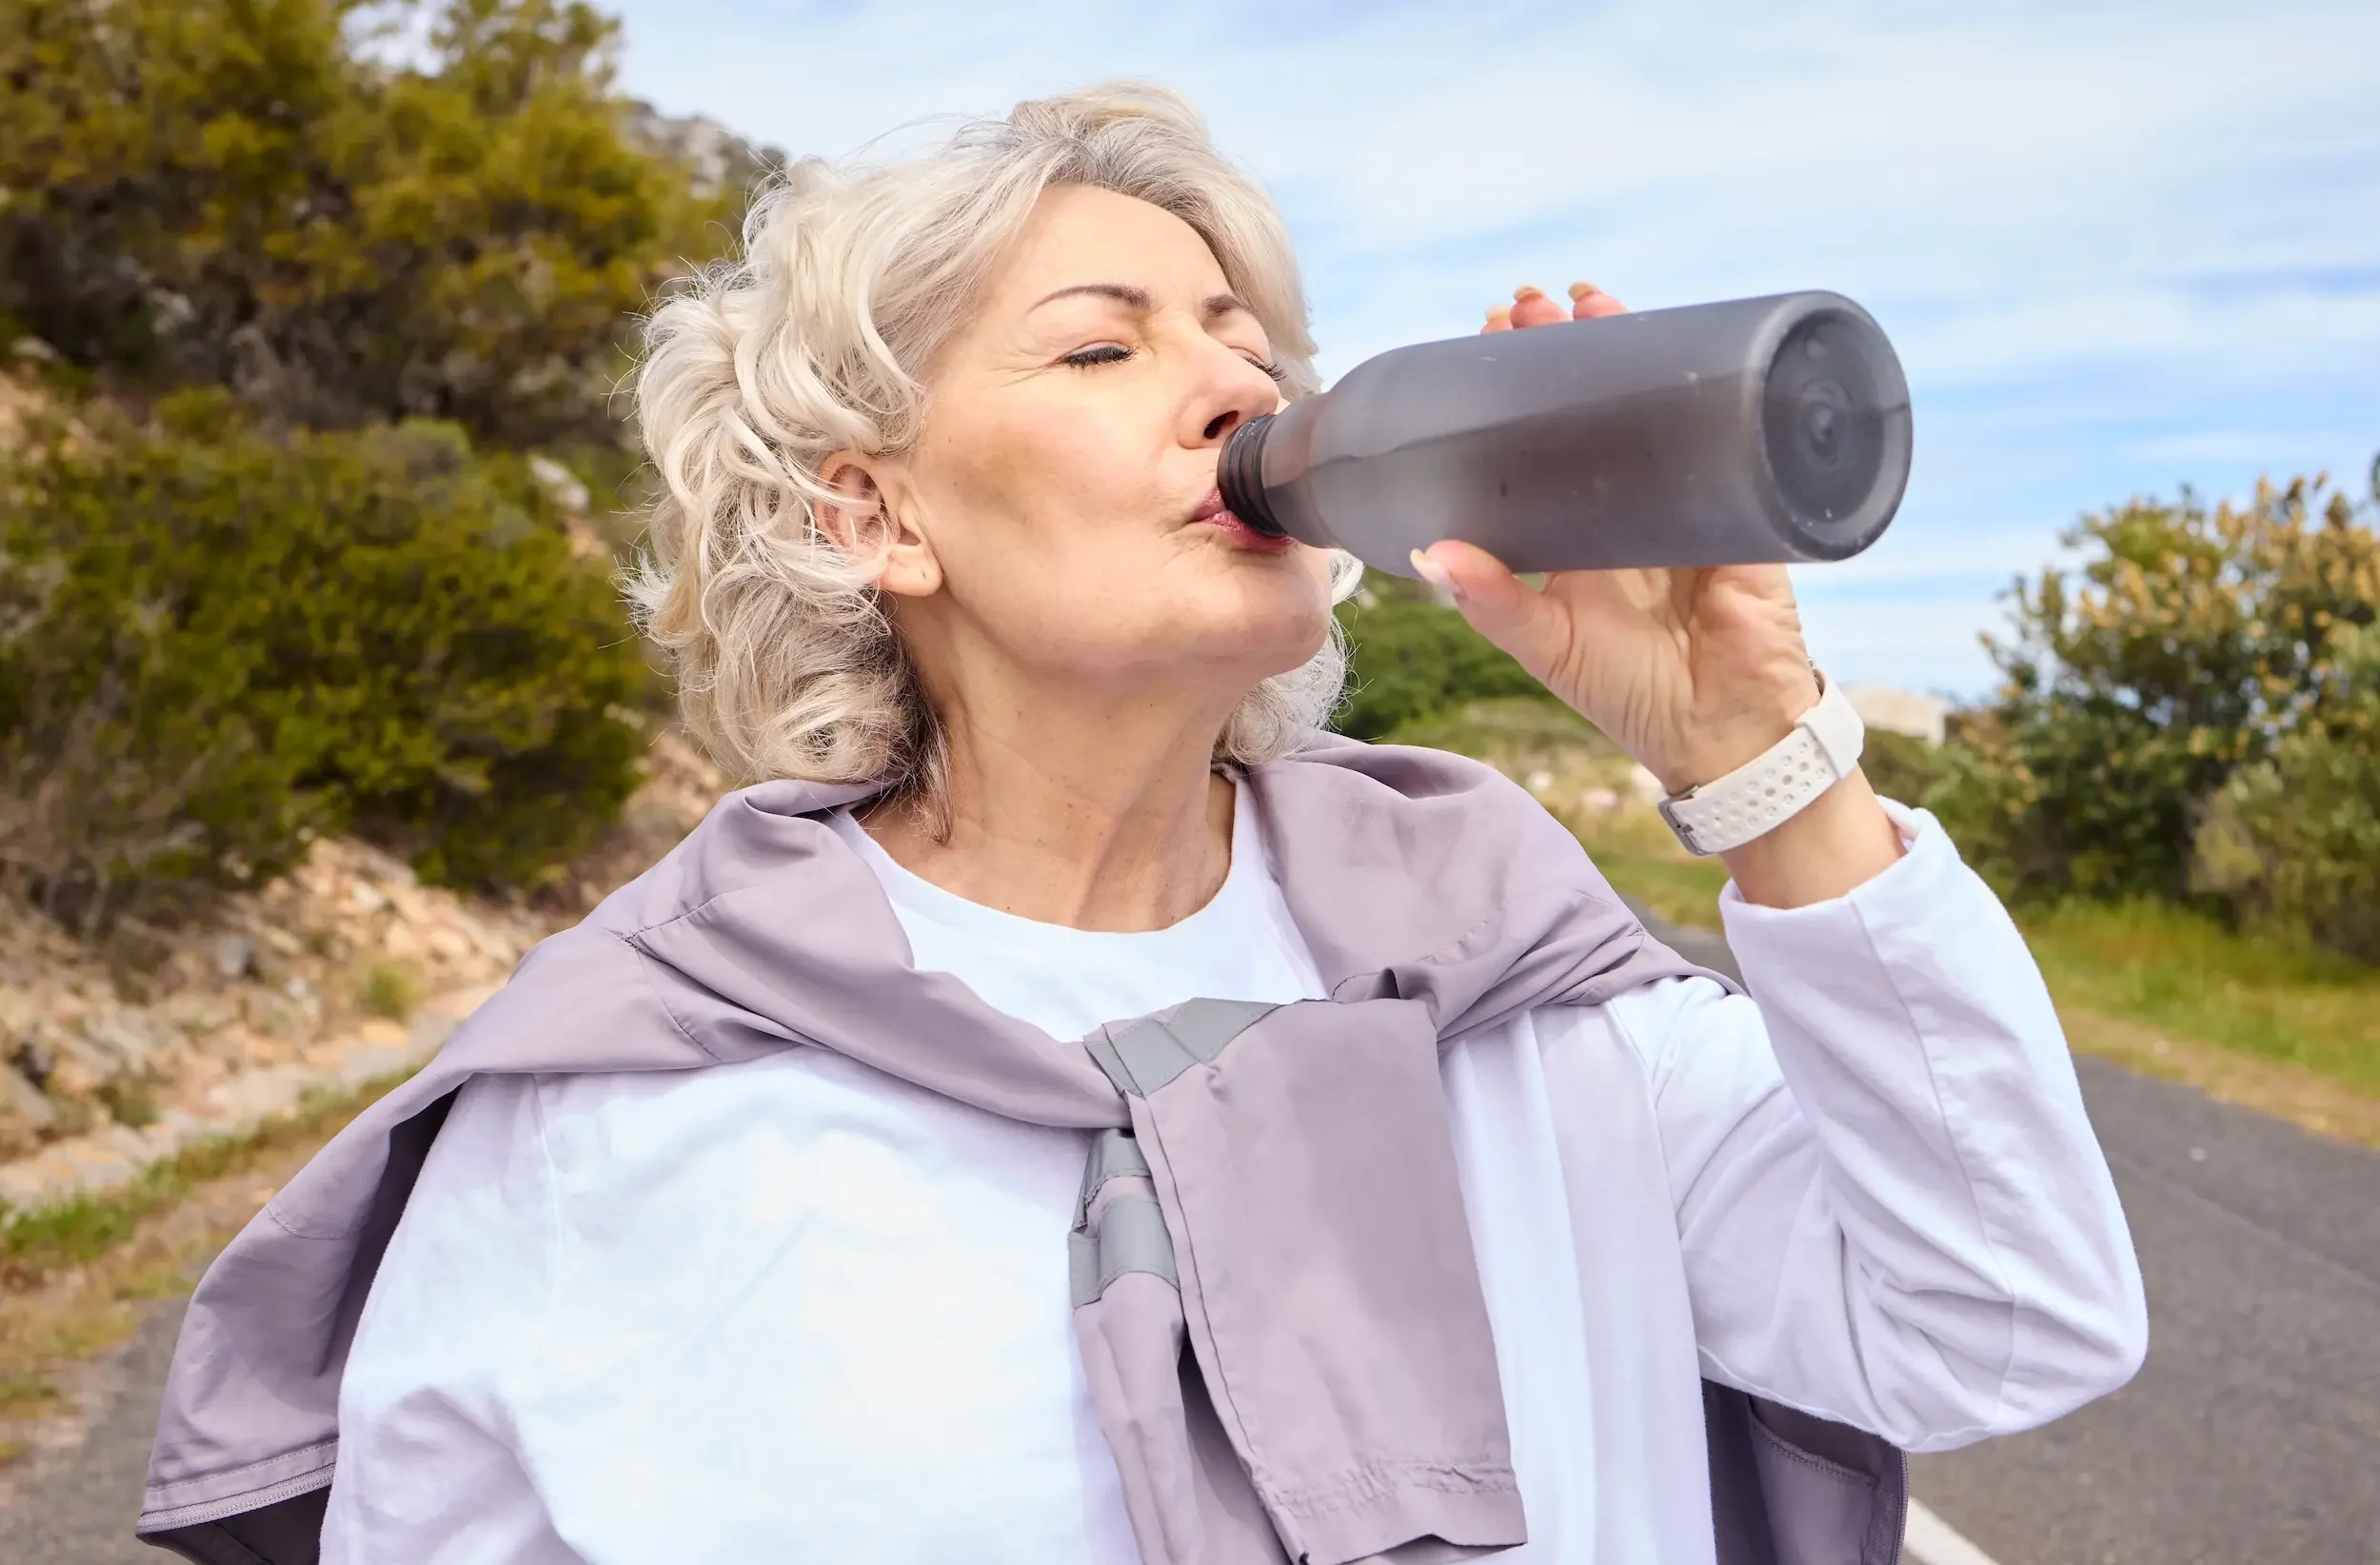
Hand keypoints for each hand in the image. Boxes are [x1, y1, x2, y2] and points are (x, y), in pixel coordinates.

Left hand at [1413, 283, 1901, 904]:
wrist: (1722, 732)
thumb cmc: (1630, 693)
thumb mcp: (1547, 643)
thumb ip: (1493, 600)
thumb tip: (1428, 552)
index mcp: (1577, 529)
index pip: (1541, 439)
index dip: (1518, 388)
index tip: (1490, 336)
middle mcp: (1628, 502)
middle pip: (1596, 404)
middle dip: (1567, 348)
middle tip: (1529, 304)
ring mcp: (1688, 496)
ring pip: (1654, 403)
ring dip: (1629, 346)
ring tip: (1589, 299)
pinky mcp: (1742, 505)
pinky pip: (1727, 435)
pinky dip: (1709, 391)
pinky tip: (1688, 349)